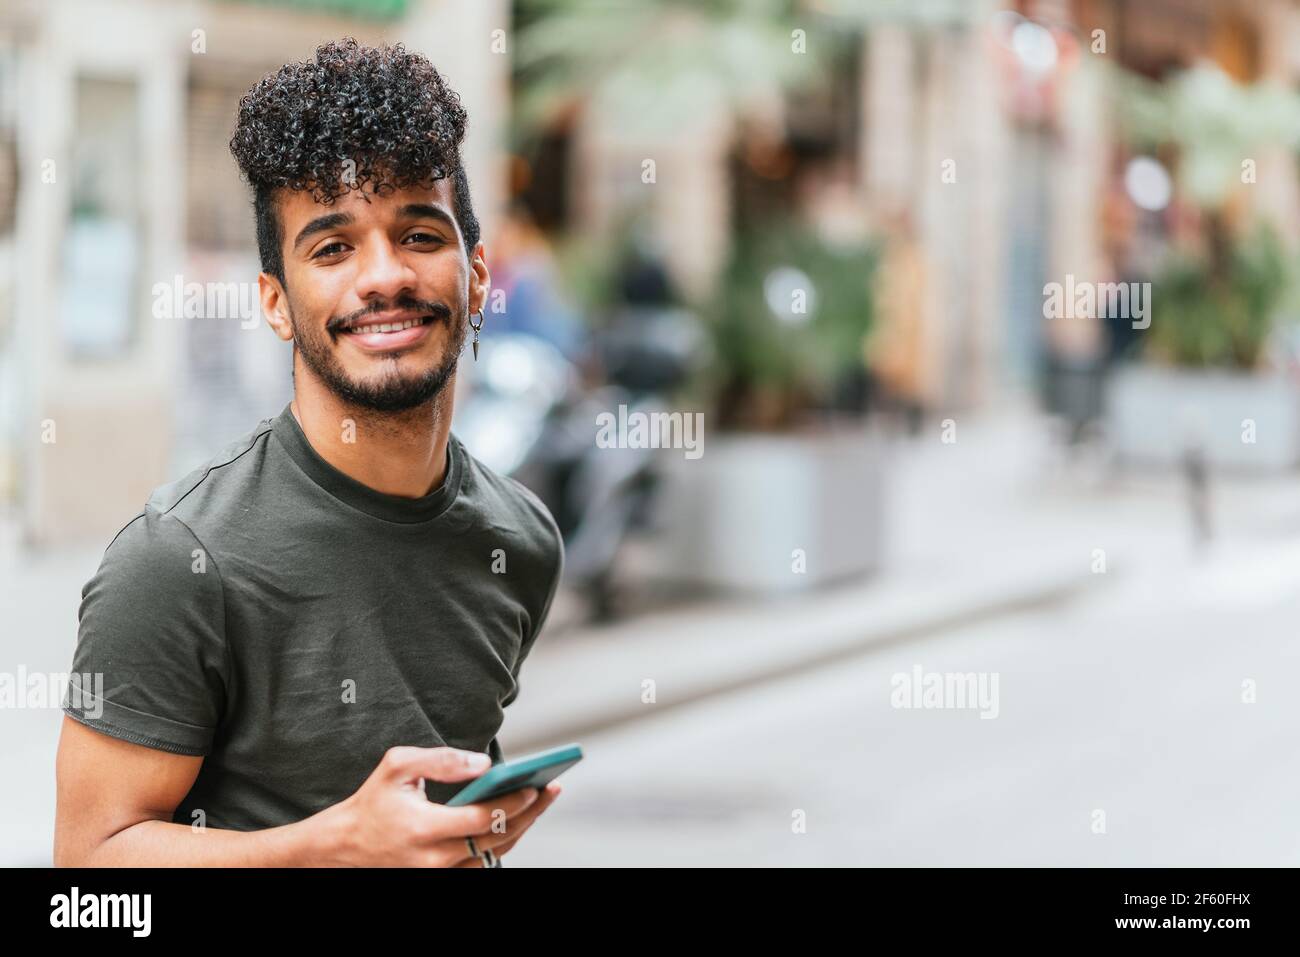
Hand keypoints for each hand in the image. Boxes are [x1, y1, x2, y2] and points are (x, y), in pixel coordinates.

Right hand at [319, 746, 555, 866]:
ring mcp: (437, 874)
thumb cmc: (373, 801)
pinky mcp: (439, 878)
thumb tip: (484, 763)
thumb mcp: (398, 766)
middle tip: (550, 790)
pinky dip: (501, 843)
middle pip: (495, 840)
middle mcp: (433, 859)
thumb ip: (442, 759)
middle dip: (528, 815)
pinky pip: (481, 864)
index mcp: (423, 828)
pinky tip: (516, 819)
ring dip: (519, 830)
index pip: (481, 820)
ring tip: (539, 802)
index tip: (534, 787)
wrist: (344, 845)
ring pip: (492, 856)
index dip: (512, 804)